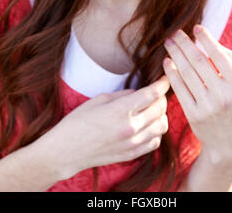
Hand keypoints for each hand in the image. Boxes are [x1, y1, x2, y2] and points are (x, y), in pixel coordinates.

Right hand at [38, 75, 169, 180]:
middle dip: (162, 97)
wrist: (66, 150)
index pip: (152, 94)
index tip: (165, 78)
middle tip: (156, 92)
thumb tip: (139, 93)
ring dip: (161, 115)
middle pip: (160, 108)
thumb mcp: (99, 99)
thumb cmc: (78, 121)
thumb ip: (123, 95)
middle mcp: (130, 127)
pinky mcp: (131, 154)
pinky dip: (156, 131)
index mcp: (121, 110)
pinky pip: (155, 142)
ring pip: (162, 125)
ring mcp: (132, 143)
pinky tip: (147, 126)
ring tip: (152, 109)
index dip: (162, 83)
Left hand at [163, 25, 231, 168]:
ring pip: (186, 72)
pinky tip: (166, 62)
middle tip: (175, 32)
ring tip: (168, 43)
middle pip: (198, 61)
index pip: (219, 55)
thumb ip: (228, 61)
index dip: (206, 39)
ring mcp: (207, 106)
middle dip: (184, 43)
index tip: (195, 27)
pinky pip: (179, 88)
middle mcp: (223, 94)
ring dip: (175, 54)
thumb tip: (206, 40)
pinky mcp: (193, 114)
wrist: (229, 141)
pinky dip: (171, 73)